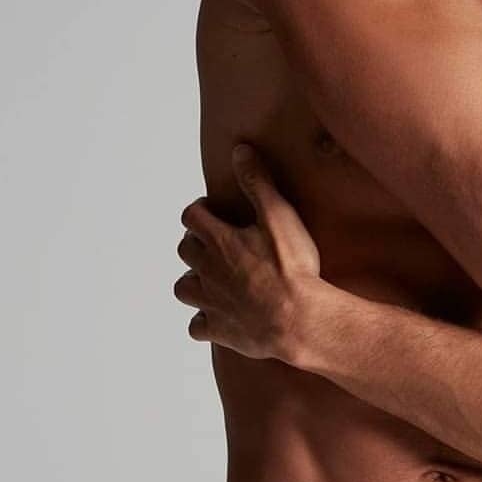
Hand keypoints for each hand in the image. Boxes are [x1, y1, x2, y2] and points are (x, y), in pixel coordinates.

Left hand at [174, 143, 320, 359]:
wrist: (298, 319)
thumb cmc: (291, 268)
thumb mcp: (278, 215)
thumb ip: (257, 182)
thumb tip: (239, 151)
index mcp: (219, 241)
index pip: (191, 216)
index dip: (199, 209)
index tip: (211, 209)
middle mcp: (207, 270)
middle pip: (185, 251)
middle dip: (195, 242)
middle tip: (214, 240)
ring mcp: (211, 302)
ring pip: (184, 288)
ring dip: (193, 280)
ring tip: (210, 277)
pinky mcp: (219, 330)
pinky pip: (197, 327)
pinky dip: (203, 320)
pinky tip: (217, 315)